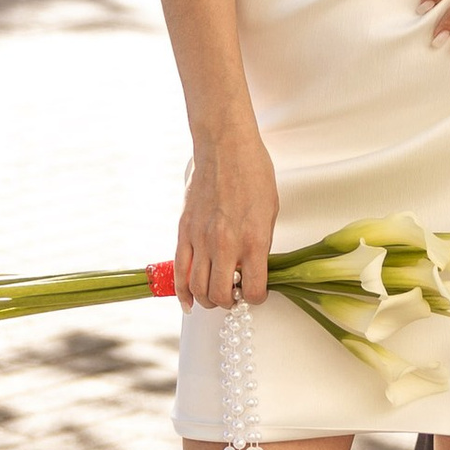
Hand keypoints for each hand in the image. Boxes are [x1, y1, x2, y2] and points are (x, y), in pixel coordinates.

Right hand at [175, 119, 277, 307]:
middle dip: (230, 302)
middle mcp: (225, 244)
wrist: (225, 147)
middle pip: (221, 296)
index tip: (256, 292)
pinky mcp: (184, 232)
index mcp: (253, 240)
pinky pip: (179, 271)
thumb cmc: (253, 174)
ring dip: (208, 299)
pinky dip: (183, 293)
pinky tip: (189, 302)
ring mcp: (201, 239)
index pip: (254, 291)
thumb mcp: (270, 212)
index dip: (257, 298)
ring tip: (216, 293)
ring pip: (198, 289)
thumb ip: (261, 245)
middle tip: (235, 294)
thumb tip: (252, 271)